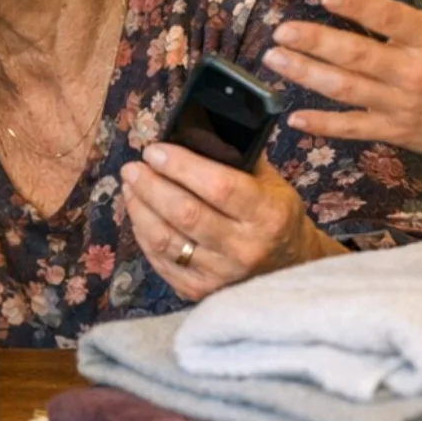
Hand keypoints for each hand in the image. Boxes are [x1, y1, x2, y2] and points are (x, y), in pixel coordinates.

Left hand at [122, 143, 342, 300]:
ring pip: (166, 239)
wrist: (292, 268)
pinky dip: (143, 233)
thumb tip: (190, 129)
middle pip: (185, 213)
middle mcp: (245, 247)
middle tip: (133, 167)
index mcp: (267, 214)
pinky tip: (138, 213)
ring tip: (130, 186)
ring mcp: (222, 274)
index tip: (154, 150)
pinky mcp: (201, 291)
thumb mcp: (271, 183)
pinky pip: (161, 260)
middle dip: (150, 185)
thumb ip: (235, 159)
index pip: (218, 187)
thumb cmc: (275, 216)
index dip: (181, 166)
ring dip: (140, 208)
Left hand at [264, 0, 421, 161]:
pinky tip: (294, 117)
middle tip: (281, 31)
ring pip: (346, 89)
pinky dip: (324, 124)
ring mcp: (401, 105)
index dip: (358, 7)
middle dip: (316, 42)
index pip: (390, 19)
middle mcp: (413, 72)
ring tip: (273, 58)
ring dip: (307, 74)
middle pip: (357, 56)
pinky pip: (353, 128)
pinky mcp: (395, 131)